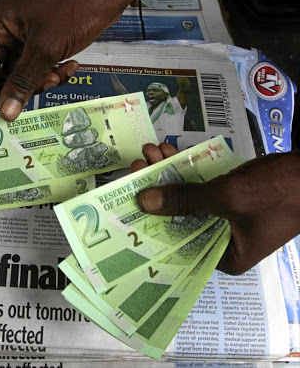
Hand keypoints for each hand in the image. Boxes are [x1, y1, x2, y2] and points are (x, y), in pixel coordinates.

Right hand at [0, 0, 132, 120]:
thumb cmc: (75, 5)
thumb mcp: (45, 49)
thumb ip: (23, 82)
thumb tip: (6, 110)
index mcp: (0, 22)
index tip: (2, 104)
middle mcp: (11, 28)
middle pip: (1, 68)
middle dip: (19, 85)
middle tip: (35, 91)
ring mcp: (29, 34)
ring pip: (23, 70)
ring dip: (39, 80)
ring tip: (55, 76)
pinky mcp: (47, 40)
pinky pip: (41, 65)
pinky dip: (54, 72)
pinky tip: (70, 67)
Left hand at [132, 144, 299, 274]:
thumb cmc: (279, 192)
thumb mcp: (227, 197)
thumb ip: (185, 199)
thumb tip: (144, 202)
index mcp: (224, 255)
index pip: (176, 245)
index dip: (149, 224)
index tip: (127, 203)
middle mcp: (222, 241)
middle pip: (177, 217)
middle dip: (157, 190)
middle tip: (137, 168)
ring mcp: (227, 218)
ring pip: (188, 198)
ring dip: (169, 174)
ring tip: (151, 153)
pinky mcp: (232, 198)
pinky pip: (201, 186)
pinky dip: (187, 170)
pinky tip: (169, 152)